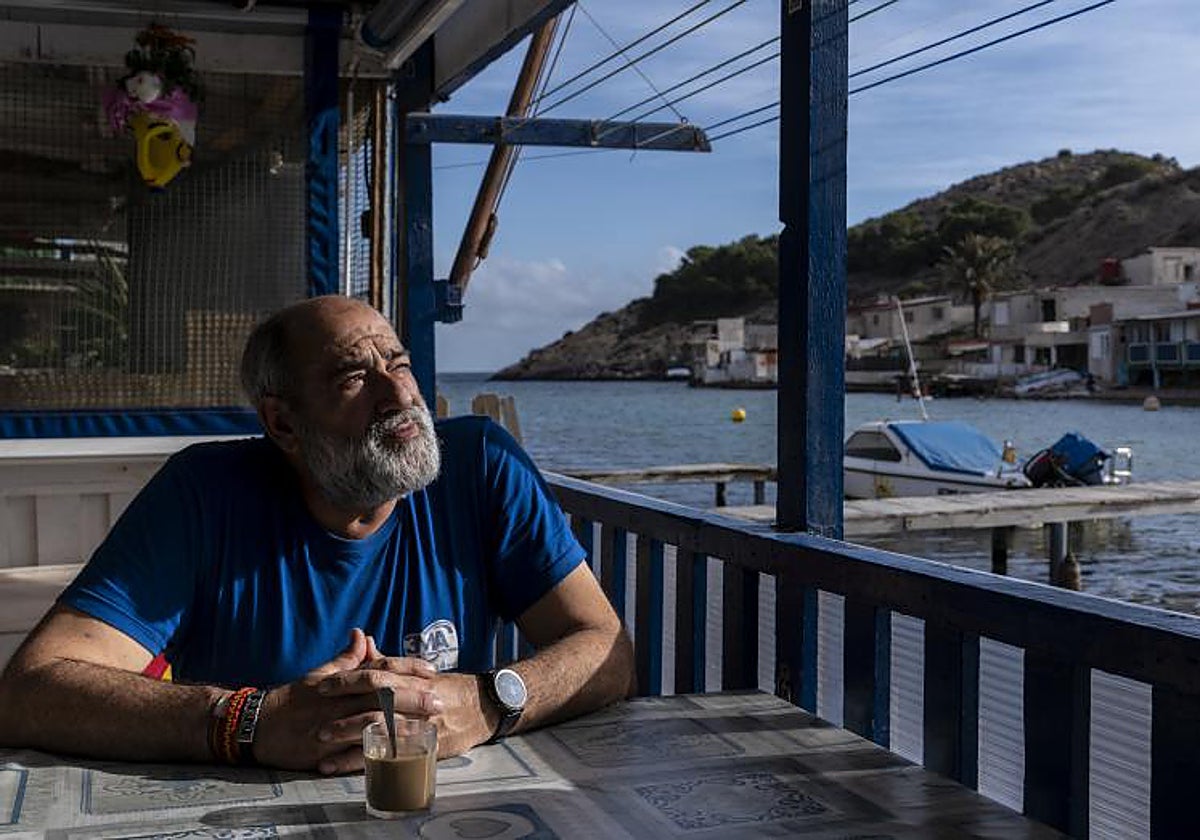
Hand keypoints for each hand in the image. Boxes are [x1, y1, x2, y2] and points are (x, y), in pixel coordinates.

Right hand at [252, 628, 435, 772]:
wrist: (258, 726)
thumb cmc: (292, 700)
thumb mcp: (318, 674)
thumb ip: (345, 658)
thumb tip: (362, 635)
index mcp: (341, 681)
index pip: (380, 669)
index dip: (407, 669)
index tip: (431, 670)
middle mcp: (339, 701)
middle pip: (382, 696)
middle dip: (413, 698)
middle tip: (440, 700)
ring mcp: (332, 727)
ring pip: (371, 724)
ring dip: (400, 726)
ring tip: (426, 729)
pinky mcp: (324, 753)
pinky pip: (353, 755)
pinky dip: (376, 755)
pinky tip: (396, 758)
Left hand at [317, 658, 491, 762]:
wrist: (484, 707)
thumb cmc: (447, 689)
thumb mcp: (420, 672)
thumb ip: (388, 661)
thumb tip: (363, 641)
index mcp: (412, 678)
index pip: (377, 674)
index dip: (348, 680)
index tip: (322, 686)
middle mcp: (415, 699)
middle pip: (375, 702)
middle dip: (343, 710)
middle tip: (315, 719)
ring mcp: (420, 724)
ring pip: (380, 729)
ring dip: (347, 737)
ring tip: (320, 744)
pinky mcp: (424, 747)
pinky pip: (389, 755)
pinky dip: (361, 761)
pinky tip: (338, 766)